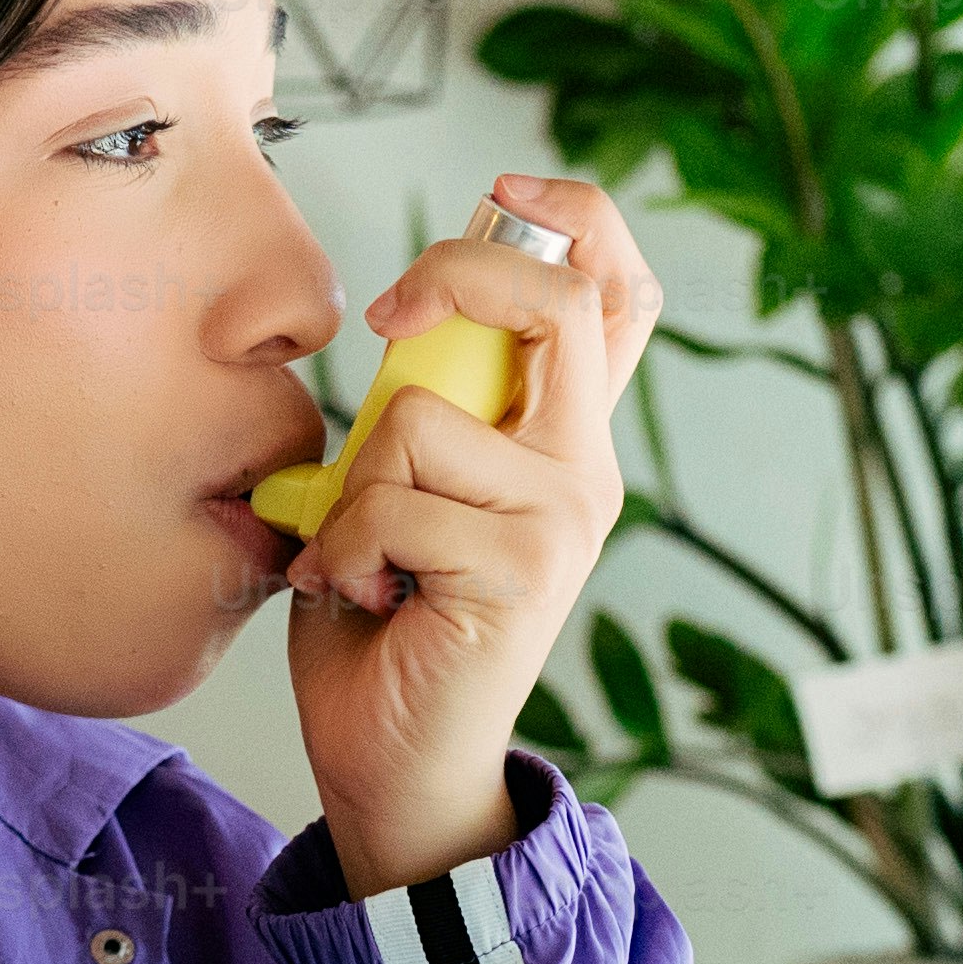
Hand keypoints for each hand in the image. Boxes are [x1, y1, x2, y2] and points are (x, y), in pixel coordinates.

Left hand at [288, 170, 655, 898]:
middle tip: (392, 321)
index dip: (574, 216)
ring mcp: (564, 519)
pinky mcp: (522, 570)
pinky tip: (360, 596)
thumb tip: (405, 334)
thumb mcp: (403, 490)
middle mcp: (585, 470)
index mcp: (564, 439)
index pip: (618, 293)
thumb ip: (423, 415)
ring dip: (354, 485)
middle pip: (564, 301)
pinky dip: (343, 546)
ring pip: (425, 418)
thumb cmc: (386, 628)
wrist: (395, 766)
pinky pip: (394, 502)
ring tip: (357, 555)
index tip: (498, 197)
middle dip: (460, 274)